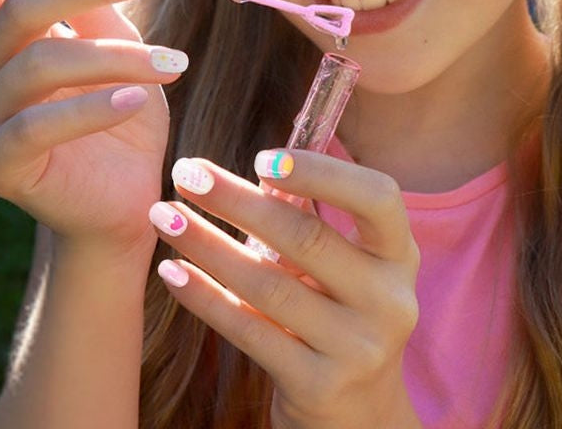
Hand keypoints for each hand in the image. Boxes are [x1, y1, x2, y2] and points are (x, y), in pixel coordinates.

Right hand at [0, 0, 182, 255]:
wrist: (124, 195)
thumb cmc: (123, 114)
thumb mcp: (121, 52)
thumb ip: (97, 10)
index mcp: (5, 30)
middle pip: (20, 7)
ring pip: (42, 63)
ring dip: (117, 57)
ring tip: (175, 64)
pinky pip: (37, 125)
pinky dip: (93, 108)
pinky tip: (138, 102)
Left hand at [150, 151, 422, 428]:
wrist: (360, 415)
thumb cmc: (342, 315)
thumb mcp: (347, 267)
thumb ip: (312, 222)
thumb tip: (255, 173)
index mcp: (399, 255)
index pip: (377, 198)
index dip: (321, 172)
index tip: (261, 159)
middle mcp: (390, 299)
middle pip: (306, 236)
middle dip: (237, 200)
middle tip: (187, 173)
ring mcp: (359, 346)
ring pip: (268, 284)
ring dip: (207, 244)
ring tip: (163, 216)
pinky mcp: (320, 386)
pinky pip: (249, 331)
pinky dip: (205, 297)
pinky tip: (172, 271)